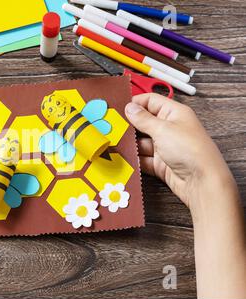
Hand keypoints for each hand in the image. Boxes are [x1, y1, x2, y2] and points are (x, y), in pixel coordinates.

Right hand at [124, 93, 234, 209]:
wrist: (201, 182)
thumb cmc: (190, 150)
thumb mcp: (163, 129)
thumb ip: (143, 119)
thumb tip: (130, 107)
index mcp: (174, 113)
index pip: (151, 101)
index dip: (135, 103)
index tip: (117, 107)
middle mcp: (169, 129)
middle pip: (144, 122)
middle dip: (129, 125)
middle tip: (111, 126)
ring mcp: (164, 147)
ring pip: (141, 142)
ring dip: (130, 144)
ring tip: (113, 143)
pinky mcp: (160, 163)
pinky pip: (143, 158)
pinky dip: (134, 159)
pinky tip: (123, 158)